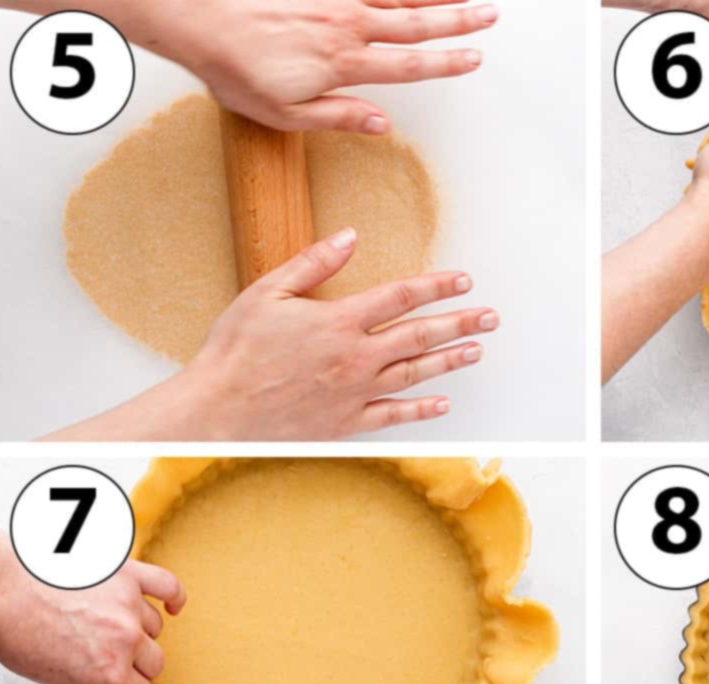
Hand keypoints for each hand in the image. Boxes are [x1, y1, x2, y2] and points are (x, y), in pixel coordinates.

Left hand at [0, 530, 185, 683]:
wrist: (0, 587)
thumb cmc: (15, 629)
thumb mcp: (51, 675)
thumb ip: (92, 678)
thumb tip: (111, 677)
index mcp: (108, 672)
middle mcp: (125, 639)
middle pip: (155, 662)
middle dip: (139, 665)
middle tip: (121, 659)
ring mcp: (130, 604)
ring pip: (155, 627)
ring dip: (141, 630)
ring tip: (115, 626)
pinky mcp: (128, 574)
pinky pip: (168, 586)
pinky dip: (174, 598)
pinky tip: (172, 606)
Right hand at [45, 230, 495, 440]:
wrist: (218, 412)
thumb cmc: (235, 352)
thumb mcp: (266, 293)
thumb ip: (313, 263)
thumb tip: (349, 237)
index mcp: (339, 321)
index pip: (401, 296)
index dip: (437, 286)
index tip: (463, 281)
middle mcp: (356, 357)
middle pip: (421, 335)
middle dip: (461, 323)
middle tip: (490, 317)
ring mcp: (355, 392)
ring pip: (416, 373)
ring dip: (450, 360)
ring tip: (476, 350)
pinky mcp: (348, 422)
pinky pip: (394, 415)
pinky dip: (421, 409)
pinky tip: (442, 403)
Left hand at [66, 0, 497, 133]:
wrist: (192, 15)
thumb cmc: (232, 65)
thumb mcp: (284, 113)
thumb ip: (338, 116)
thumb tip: (382, 124)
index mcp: (343, 64)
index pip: (409, 65)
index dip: (446, 63)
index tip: (474, 58)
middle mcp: (346, 25)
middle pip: (415, 21)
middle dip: (457, 20)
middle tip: (489, 15)